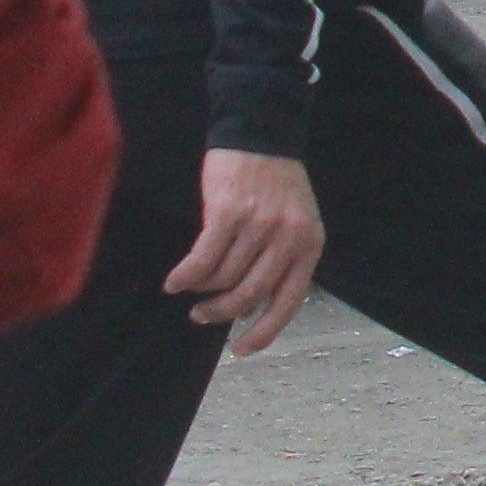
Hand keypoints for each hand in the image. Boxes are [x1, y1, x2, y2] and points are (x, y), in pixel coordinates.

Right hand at [170, 148, 323, 353]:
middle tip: (202, 316)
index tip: (241, 350)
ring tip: (190, 289)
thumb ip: (281, 262)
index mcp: (310, 245)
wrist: (262, 134)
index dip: (264, 332)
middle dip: (221, 313)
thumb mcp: (295, 223)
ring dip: (201, 291)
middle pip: (249, 296)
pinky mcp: (229, 212)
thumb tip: (250, 311)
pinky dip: (185, 276)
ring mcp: (260, 224)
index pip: (289, 302)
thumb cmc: (274, 186)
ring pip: (223, 278)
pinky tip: (174, 282)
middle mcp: (289, 237)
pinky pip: (202, 259)